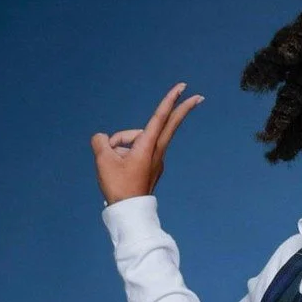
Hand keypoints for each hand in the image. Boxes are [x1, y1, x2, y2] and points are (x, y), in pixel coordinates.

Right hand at [90, 81, 204, 204]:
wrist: (129, 213)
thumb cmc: (119, 188)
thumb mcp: (103, 160)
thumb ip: (101, 142)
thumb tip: (104, 140)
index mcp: (147, 147)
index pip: (160, 117)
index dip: (170, 100)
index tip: (183, 88)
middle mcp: (156, 151)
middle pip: (168, 124)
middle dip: (181, 109)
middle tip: (200, 98)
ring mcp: (155, 160)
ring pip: (137, 139)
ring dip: (121, 144)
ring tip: (115, 166)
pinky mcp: (151, 167)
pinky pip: (136, 150)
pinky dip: (124, 152)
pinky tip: (119, 168)